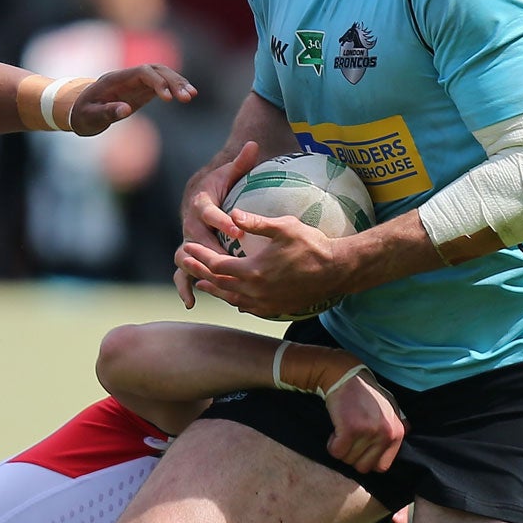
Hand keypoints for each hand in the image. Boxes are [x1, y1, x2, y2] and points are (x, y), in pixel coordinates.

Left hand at [68, 64, 194, 135]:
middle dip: (173, 81)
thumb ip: (106, 112)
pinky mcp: (141, 89)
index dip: (157, 81)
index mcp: (115, 79)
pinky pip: (161, 83)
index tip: (168, 97)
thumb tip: (126, 110)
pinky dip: (175, 87)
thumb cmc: (82, 114)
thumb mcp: (89, 116)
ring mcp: (136, 81)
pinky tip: (188, 94)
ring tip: (191, 96)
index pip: (142, 72)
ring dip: (177, 83)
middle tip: (187, 97)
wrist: (79, 109)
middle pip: (156, 70)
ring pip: (162, 74)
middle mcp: (128, 76)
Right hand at [173, 140, 259, 306]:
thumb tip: (253, 144)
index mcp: (200, 203)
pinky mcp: (187, 255)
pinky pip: (182, 273)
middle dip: (210, 251)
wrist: (200, 196)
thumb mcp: (230, 173)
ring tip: (205, 285)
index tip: (237, 230)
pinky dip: (184, 287)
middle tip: (228, 262)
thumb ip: (241, 162)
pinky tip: (192, 303)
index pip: (209, 212)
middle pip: (195, 239)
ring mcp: (186, 241)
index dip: (222, 221)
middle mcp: (189, 223)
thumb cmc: (221, 184)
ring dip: (193, 271)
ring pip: (184, 258)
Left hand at [176, 192, 365, 318]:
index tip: (187, 247)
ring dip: (215, 289)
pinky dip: (236, 299)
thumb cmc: (312, 245)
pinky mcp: (275, 309)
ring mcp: (265, 303)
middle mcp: (256, 292)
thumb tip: (232, 214)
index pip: (216, 265)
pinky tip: (233, 296)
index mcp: (253, 271)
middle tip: (185, 263)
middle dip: (200, 272)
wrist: (337, 270)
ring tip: (202, 283)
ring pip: (232, 298)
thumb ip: (255, 223)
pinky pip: (248, 307)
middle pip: (219, 283)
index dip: (199, 256)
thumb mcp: (284, 227)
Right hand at [325, 368, 403, 473]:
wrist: (346, 376)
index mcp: (397, 432)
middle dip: (352, 457)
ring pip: (348, 460)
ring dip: (341, 449)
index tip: (359, 449)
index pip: (382, 466)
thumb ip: (399, 422)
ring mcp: (368, 432)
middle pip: (363, 467)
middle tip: (348, 440)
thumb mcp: (391, 405)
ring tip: (342, 432)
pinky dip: (331, 445)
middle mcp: (386, 434)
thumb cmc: (367, 392)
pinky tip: (334, 431)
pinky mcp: (350, 429)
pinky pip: (336, 451)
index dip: (367, 461)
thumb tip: (409, 433)